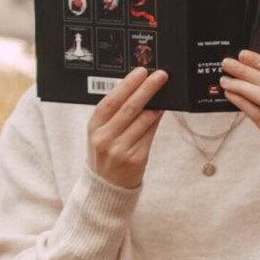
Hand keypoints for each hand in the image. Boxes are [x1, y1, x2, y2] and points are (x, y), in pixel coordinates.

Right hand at [86, 66, 167, 188]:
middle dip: (147, 89)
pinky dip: (156, 120)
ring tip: (165, 90)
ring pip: (143, 120)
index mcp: (94, 127)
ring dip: (156, 103)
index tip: (141, 72)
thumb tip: (139, 90)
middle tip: (160, 75)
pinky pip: (150, 134)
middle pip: (129, 108)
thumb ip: (114, 114)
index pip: (111, 101)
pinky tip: (161, 110)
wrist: (107, 187)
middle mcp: (105, 138)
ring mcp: (121, 150)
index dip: (127, 85)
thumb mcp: (101, 133)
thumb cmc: (106, 153)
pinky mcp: (136, 159)